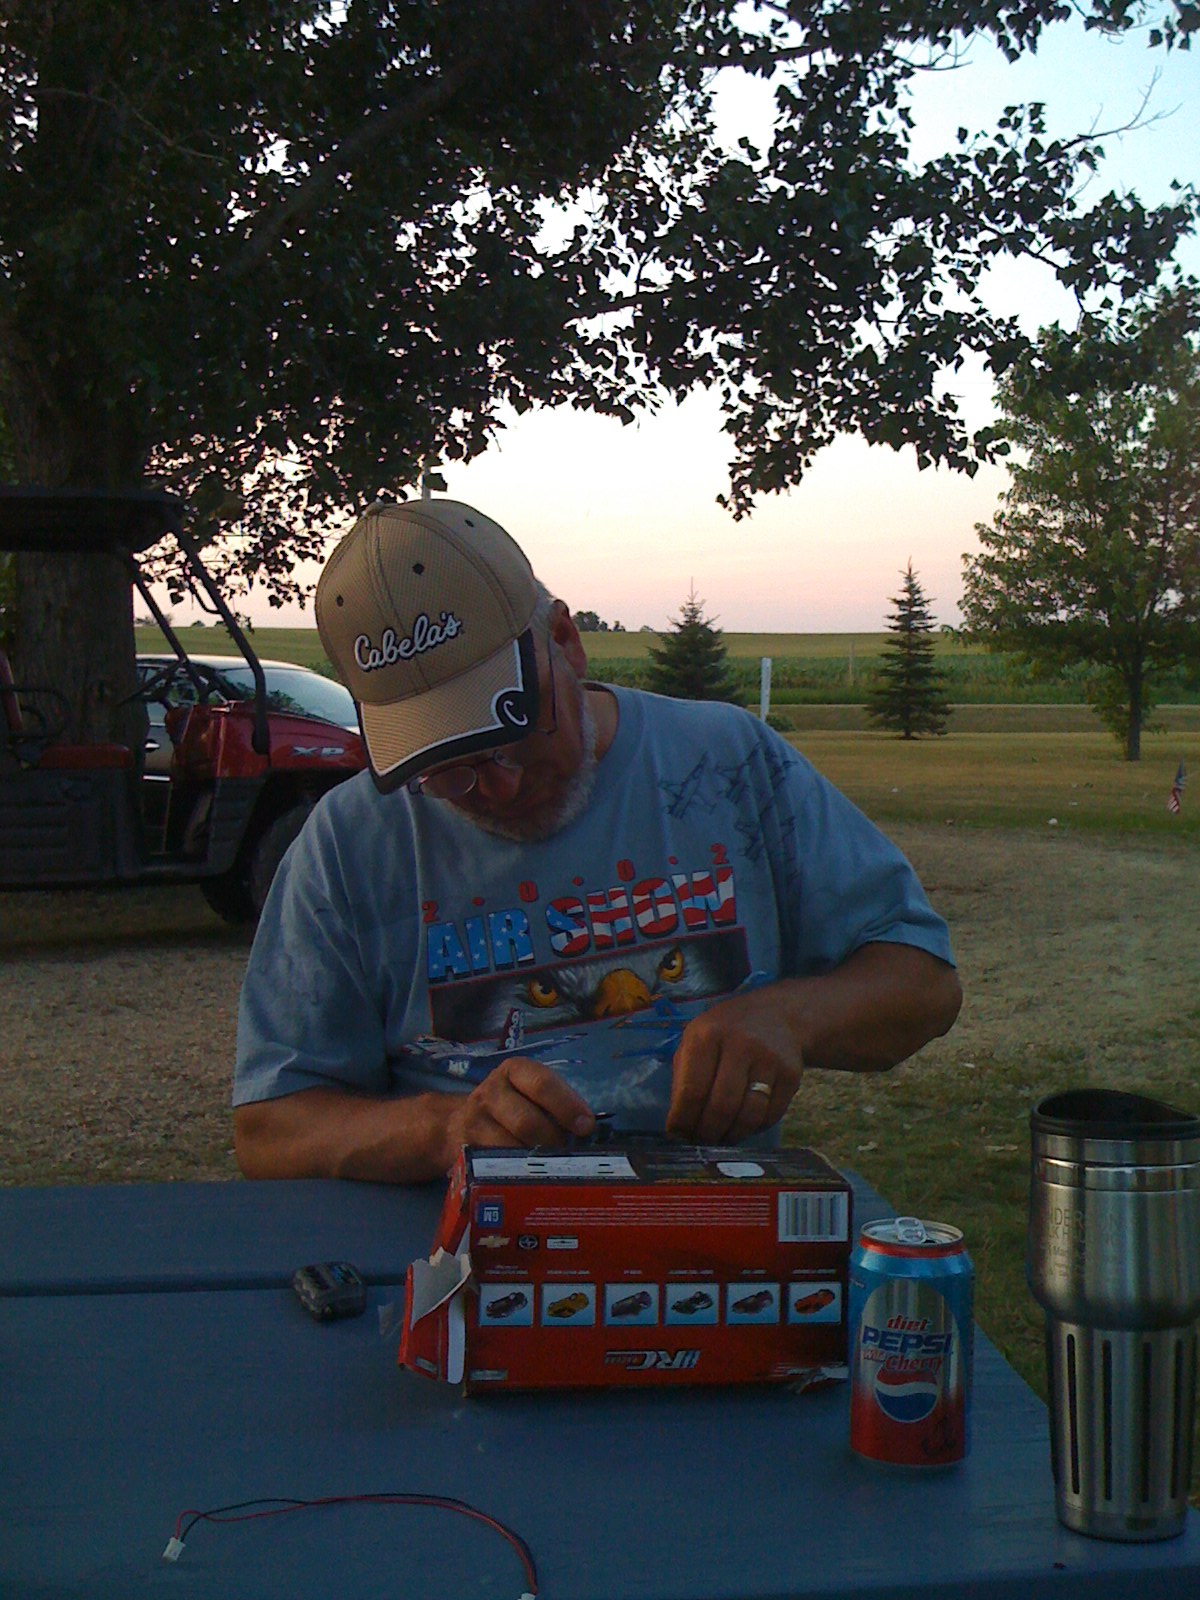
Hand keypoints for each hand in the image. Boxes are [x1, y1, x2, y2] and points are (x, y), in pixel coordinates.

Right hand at [442, 1058, 595, 1162]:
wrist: (461, 1122)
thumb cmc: (513, 1105)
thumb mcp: (530, 1092)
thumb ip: (557, 1104)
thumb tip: (587, 1130)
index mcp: (515, 1071)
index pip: (542, 1084)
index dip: (567, 1106)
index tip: (586, 1127)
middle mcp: (491, 1091)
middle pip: (526, 1121)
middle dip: (552, 1140)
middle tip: (567, 1153)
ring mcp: (475, 1121)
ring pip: (511, 1147)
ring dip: (537, 1160)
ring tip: (551, 1164)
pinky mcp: (467, 1149)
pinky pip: (497, 1165)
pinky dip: (519, 1172)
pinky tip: (530, 1175)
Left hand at [666, 987, 801, 1143]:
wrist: (778, 1015)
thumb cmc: (726, 1032)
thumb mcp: (697, 1040)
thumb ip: (684, 1078)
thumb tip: (678, 1126)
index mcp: (707, 1035)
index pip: (692, 1090)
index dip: (684, 1120)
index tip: (678, 1134)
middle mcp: (740, 1045)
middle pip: (721, 1107)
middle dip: (707, 1133)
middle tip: (701, 1142)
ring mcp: (769, 1060)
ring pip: (748, 1116)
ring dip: (731, 1136)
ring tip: (721, 1138)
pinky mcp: (791, 1075)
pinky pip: (770, 1116)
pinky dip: (754, 1128)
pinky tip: (743, 1125)